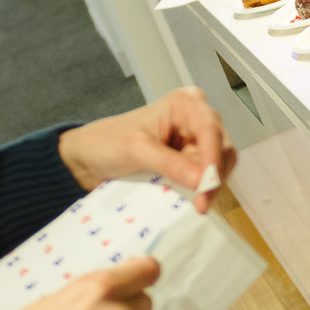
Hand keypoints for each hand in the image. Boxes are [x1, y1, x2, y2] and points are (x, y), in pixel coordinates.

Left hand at [58, 86, 237, 210]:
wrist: (87, 159)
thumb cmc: (107, 143)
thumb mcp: (136, 149)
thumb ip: (170, 163)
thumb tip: (203, 181)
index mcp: (185, 104)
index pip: (211, 130)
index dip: (213, 159)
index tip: (207, 186)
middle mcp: (196, 120)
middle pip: (222, 148)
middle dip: (215, 175)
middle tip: (203, 203)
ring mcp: (195, 142)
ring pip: (219, 166)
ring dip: (210, 186)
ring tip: (198, 204)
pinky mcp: (190, 163)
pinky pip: (206, 178)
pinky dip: (202, 190)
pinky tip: (194, 201)